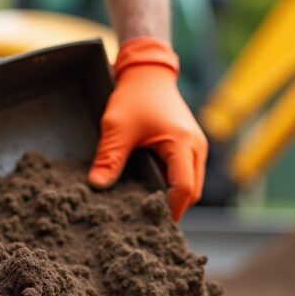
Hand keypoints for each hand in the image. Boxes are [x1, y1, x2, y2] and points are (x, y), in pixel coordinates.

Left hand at [88, 37, 208, 220]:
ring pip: (193, 184)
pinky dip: (175, 185)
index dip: (171, 209)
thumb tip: (97, 185)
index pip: (185, 188)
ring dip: (175, 197)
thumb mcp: (117, 127)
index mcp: (183, 144)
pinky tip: (154, 190)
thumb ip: (109, 158)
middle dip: (175, 207)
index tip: (152, 222)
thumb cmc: (135, 96)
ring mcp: (197, 147)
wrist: (148, 73)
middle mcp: (196, 147)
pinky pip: (188, 173)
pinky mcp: (191, 146)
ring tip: (150, 209)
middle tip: (149, 221)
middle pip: (193, 192)